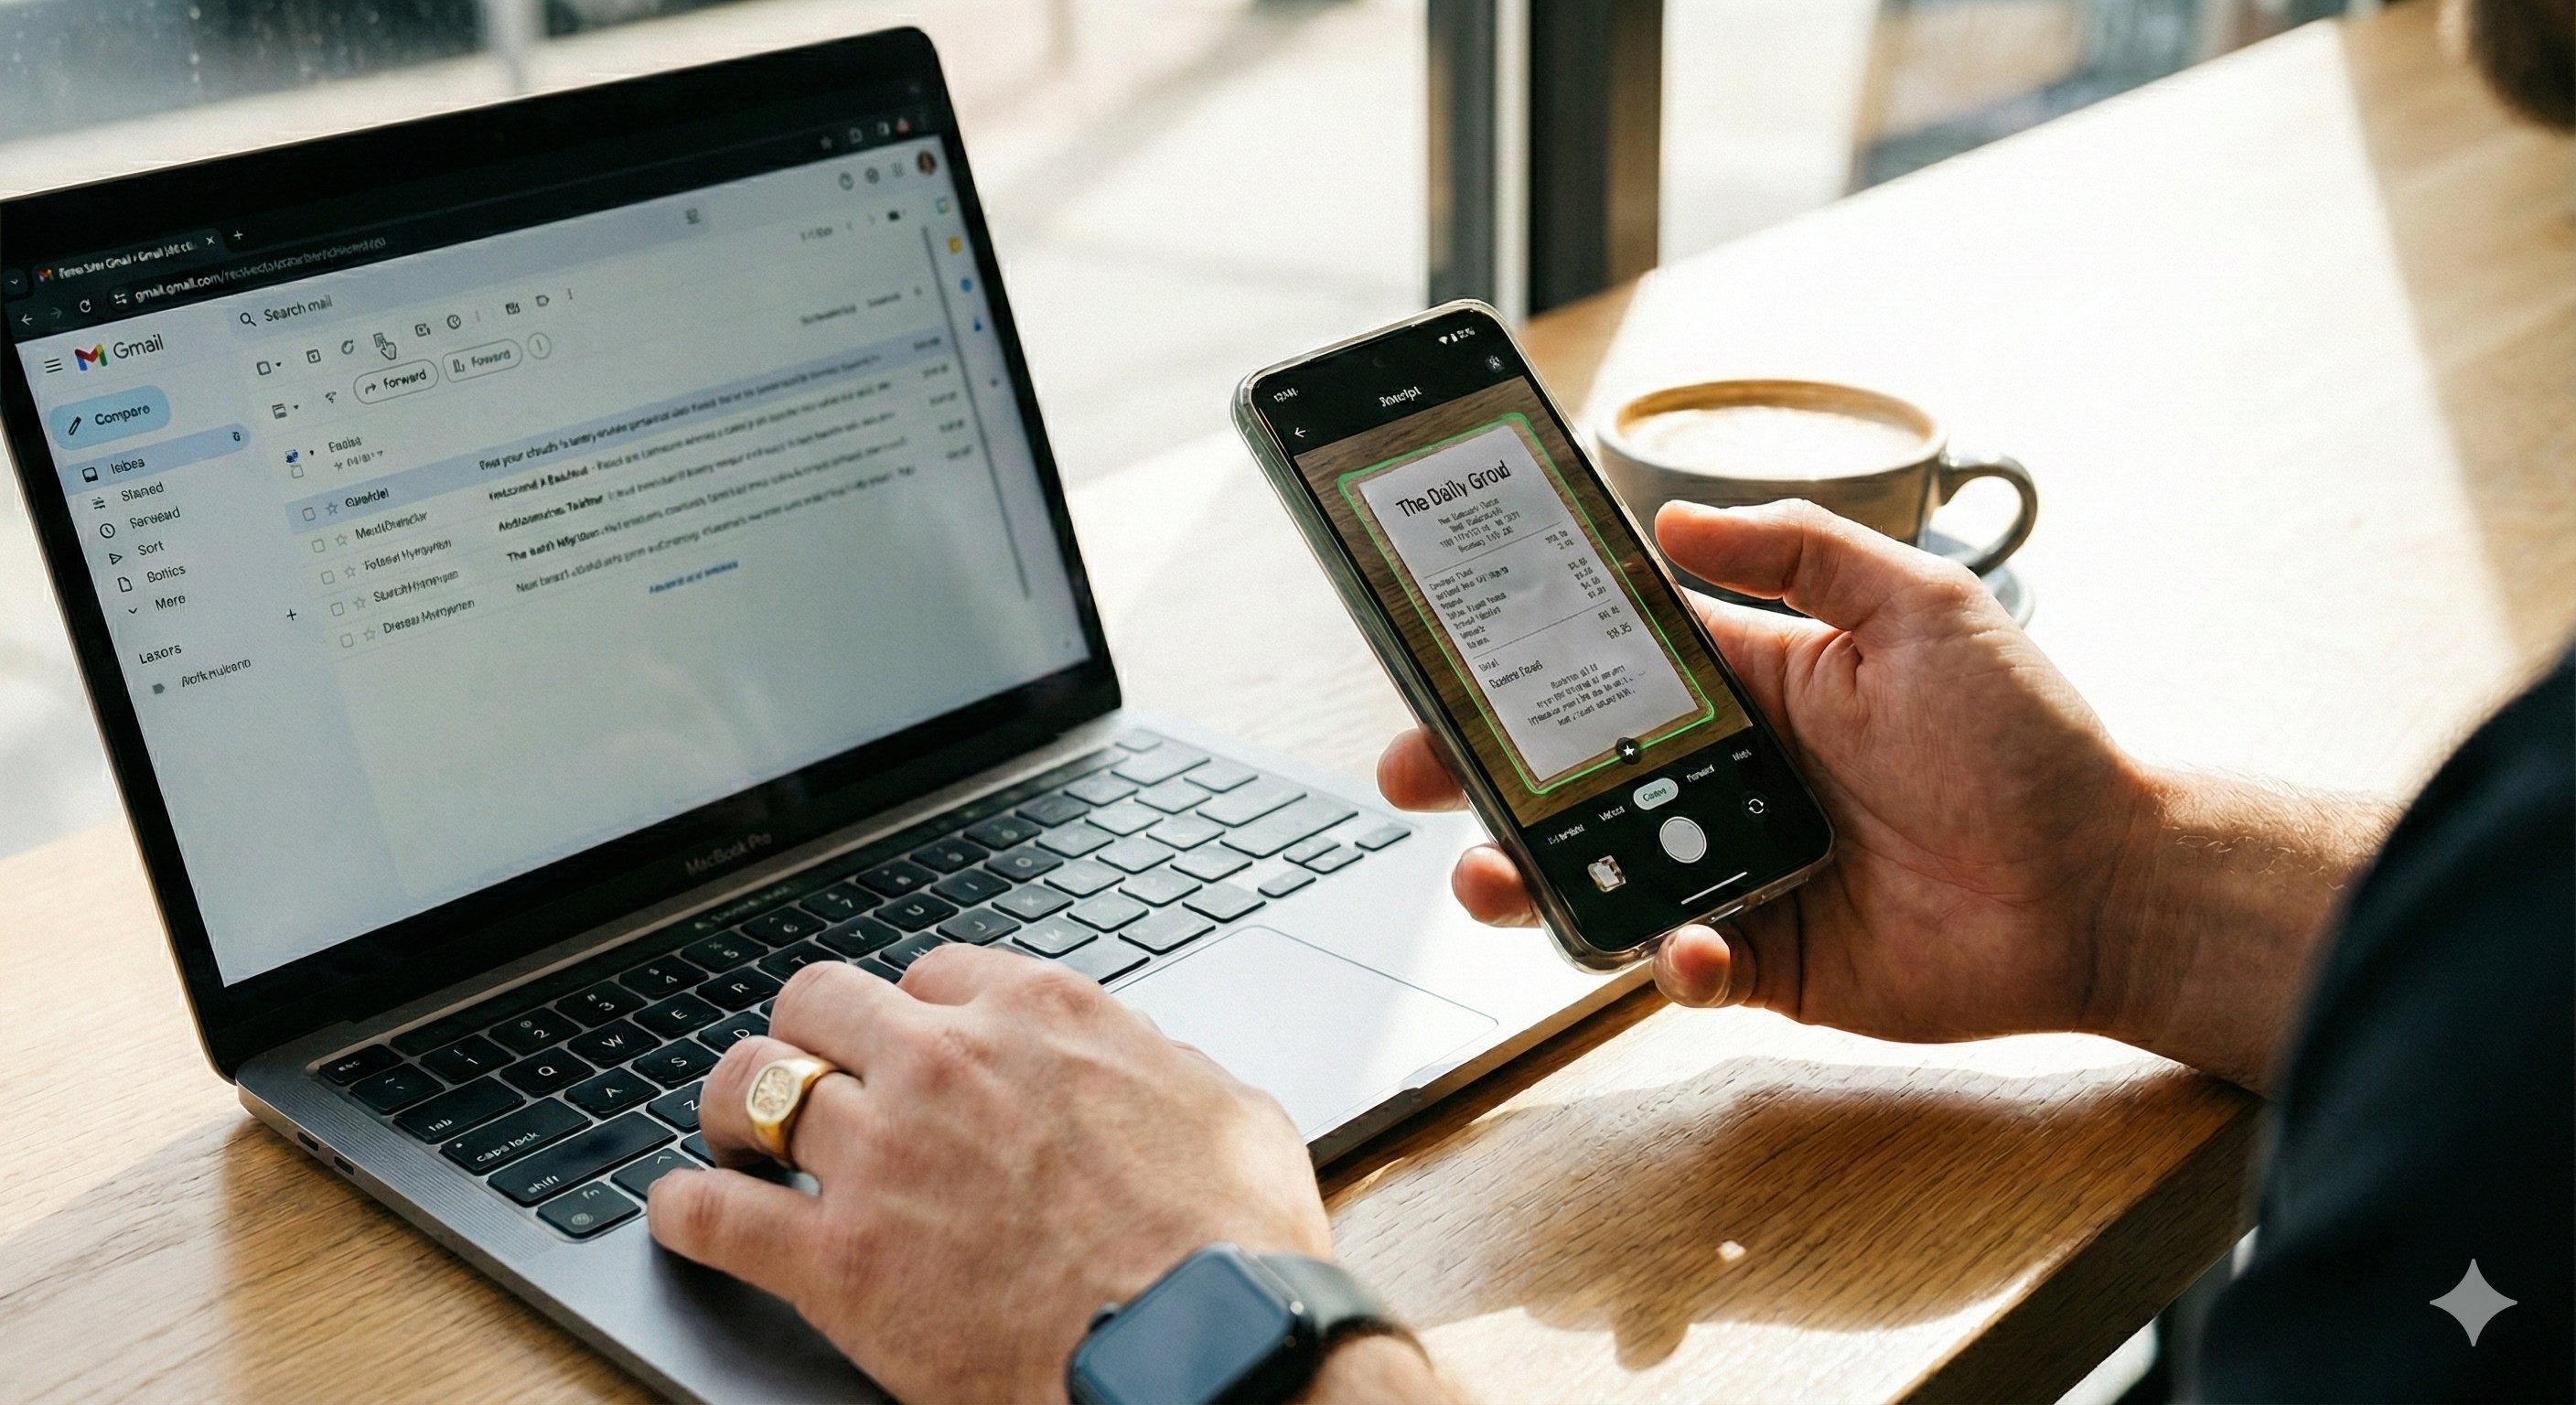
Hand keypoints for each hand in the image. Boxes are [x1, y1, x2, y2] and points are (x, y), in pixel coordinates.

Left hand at [647, 948, 1332, 1403]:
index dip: (917, 1016)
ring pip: (750, 1085)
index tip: (914, 1049)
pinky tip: (685, 1215)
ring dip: (736, 1108)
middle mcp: (947, 1064)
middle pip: (821, 1001)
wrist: (1207, 1352)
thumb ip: (1163, 1069)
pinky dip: (686, 1211)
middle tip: (812, 1076)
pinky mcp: (837, 1262)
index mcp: (1041, 1016)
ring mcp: (883, 1157)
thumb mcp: (1230, 1114)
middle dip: (811, 1035)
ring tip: (735, 1137)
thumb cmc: (1236, 1247)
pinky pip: (713, 1213)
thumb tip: (1146, 1063)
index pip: (934, 975)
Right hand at [1380, 498, 2152, 1044]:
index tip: (1443, 659)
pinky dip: (1666, 958)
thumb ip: (1801, 549)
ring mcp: (1734, 868)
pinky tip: (1689, 947)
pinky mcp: (1763, 959)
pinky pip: (1678, 962)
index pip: (1603, 665)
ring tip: (1491, 880)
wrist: (2104, 886)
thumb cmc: (2028, 740)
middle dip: (1477, 776)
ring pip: (1596, 874)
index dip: (1518, 663)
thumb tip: (1674, 514)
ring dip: (1529, 878)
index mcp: (1748, 684)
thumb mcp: (1922, 604)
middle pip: (1569, 775)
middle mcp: (1724, 776)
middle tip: (1413, 775)